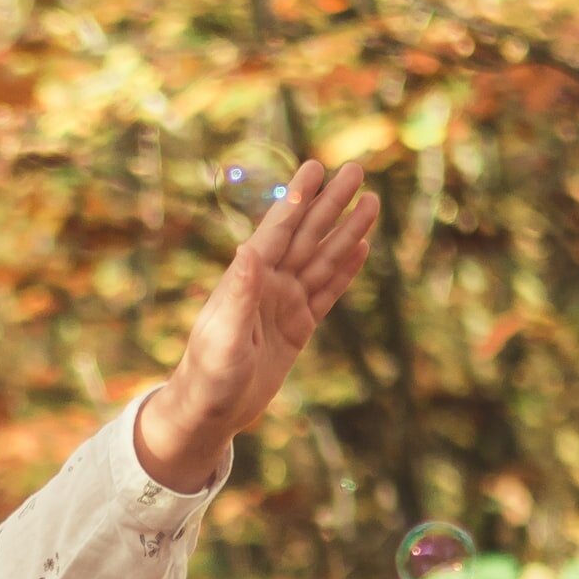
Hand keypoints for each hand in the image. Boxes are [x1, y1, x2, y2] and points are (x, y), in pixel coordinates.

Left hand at [136, 157, 380, 490]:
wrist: (209, 412)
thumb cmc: (207, 375)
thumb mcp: (222, 335)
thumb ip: (238, 293)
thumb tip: (248, 249)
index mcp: (248, 280)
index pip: (278, 230)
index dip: (299, 198)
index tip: (316, 166)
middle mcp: (267, 286)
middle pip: (306, 236)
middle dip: (332, 203)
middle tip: (357, 169)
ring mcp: (283, 305)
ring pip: (322, 260)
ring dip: (347, 232)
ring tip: (371, 202)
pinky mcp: (296, 328)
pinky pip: (325, 292)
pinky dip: (344, 271)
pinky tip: (361, 248)